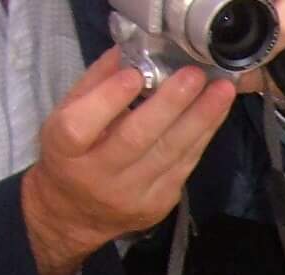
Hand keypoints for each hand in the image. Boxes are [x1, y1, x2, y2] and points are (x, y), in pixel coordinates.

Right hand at [22, 56, 237, 274]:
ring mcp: (131, 195)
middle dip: (170, 104)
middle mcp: (97, 176)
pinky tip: (216, 113)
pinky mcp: (159, 204)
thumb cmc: (71, 154)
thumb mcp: (66, 115)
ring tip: (221, 91)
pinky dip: (202, 136)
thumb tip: (128, 50)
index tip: (135, 74)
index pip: (81, 126)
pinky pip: (184, 165)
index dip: (108, 100)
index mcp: (64, 151)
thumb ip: (94, 84)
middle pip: (135, 139)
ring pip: (170, 153)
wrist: (76, 214)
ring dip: (200, 119)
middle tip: (194, 76)